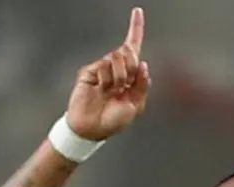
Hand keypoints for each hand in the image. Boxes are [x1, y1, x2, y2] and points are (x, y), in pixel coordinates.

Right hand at [66, 7, 150, 140]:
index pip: (134, 49)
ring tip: (111, 92)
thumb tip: (143, 64)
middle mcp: (117, 69)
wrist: (91, 127)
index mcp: (130, 76)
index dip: (136, 30)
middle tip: (124, 86)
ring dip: (118, 78)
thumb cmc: (113, 120)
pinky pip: (104, 67)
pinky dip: (106, 81)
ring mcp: (103, 69)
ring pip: (117, 59)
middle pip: (129, 52)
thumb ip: (142, 84)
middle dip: (130, 68)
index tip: (138, 12)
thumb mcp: (136, 105)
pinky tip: (100, 90)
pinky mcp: (90, 71)